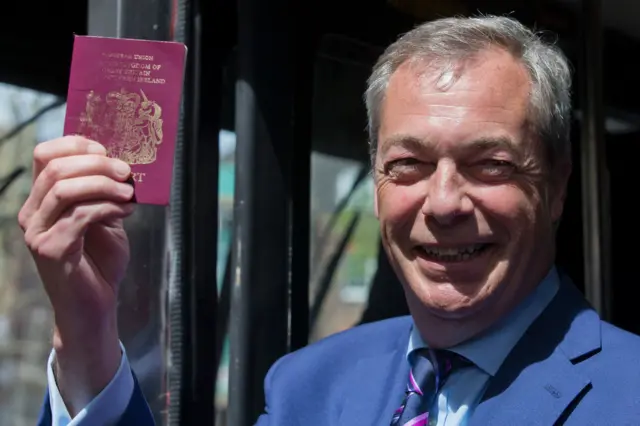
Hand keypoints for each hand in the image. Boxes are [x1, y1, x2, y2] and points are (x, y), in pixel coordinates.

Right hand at [18, 136, 134, 413]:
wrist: (95, 306)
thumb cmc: (100, 262)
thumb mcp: (105, 218)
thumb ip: (104, 193)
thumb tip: (121, 164)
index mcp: (42, 200)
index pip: (45, 155)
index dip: (77, 144)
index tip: (109, 150)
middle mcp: (33, 213)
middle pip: (55, 168)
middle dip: (97, 163)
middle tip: (127, 171)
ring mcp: (37, 232)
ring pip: (64, 188)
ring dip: (103, 185)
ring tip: (129, 193)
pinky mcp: (50, 250)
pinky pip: (80, 216)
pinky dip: (107, 208)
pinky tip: (125, 212)